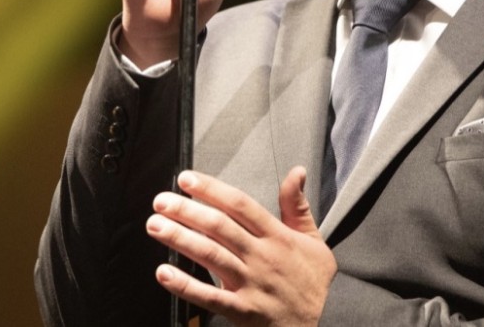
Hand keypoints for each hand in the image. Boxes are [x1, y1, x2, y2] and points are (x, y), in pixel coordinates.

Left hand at [147, 167, 336, 325]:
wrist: (328, 324)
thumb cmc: (313, 284)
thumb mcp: (314, 240)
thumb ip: (298, 206)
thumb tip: (297, 172)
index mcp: (277, 237)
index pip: (240, 205)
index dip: (212, 190)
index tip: (187, 179)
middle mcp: (262, 257)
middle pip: (220, 227)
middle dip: (187, 211)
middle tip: (161, 200)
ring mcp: (251, 284)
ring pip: (211, 256)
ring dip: (180, 239)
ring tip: (155, 225)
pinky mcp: (243, 312)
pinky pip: (210, 298)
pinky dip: (186, 286)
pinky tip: (164, 273)